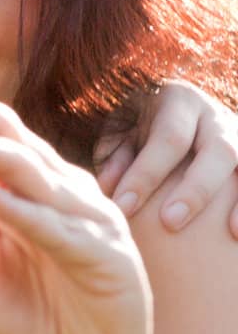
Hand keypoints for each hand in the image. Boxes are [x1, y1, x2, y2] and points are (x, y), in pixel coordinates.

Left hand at [94, 80, 237, 236]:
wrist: (169, 112)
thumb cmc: (137, 129)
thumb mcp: (119, 133)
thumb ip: (115, 157)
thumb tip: (109, 187)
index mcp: (179, 101)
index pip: (169, 138)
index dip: (147, 175)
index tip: (123, 208)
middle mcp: (217, 116)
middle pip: (219, 151)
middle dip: (196, 190)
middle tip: (170, 223)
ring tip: (232, 232)